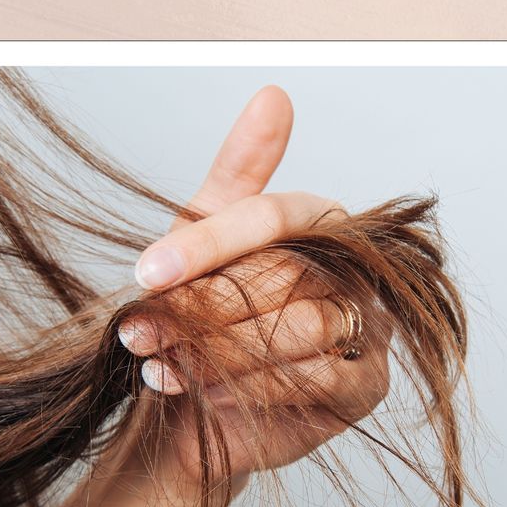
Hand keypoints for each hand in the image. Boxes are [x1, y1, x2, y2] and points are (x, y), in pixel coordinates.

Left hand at [41, 86, 391, 506]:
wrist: (194, 412)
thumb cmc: (202, 320)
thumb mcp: (199, 244)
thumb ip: (235, 176)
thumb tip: (274, 95)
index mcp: (320, 224)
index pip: (274, 217)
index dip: (207, 243)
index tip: (145, 272)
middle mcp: (354, 271)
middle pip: (286, 275)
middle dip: (203, 306)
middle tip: (139, 328)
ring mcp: (367, 328)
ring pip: (302, 327)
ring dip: (220, 348)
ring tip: (162, 359)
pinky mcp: (366, 386)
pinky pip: (318, 378)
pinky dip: (253, 386)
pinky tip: (206, 391)